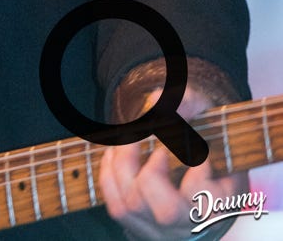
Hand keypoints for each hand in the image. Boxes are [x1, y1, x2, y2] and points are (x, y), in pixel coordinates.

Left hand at [99, 87, 245, 238]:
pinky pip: (117, 209)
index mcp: (221, 201)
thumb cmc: (203, 133)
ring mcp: (164, 228)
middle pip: (167, 211)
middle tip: (157, 149)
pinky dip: (109, 177)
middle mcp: (192, 223)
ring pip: (134, 208)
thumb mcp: (204, 113)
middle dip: (153, 172)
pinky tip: (115, 153)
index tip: (192, 143)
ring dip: (123, 167)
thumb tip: (156, 102)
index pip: (207, 195)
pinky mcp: (140, 226)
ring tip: (128, 140)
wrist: (195, 158)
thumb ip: (186, 103)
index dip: (196, 165)